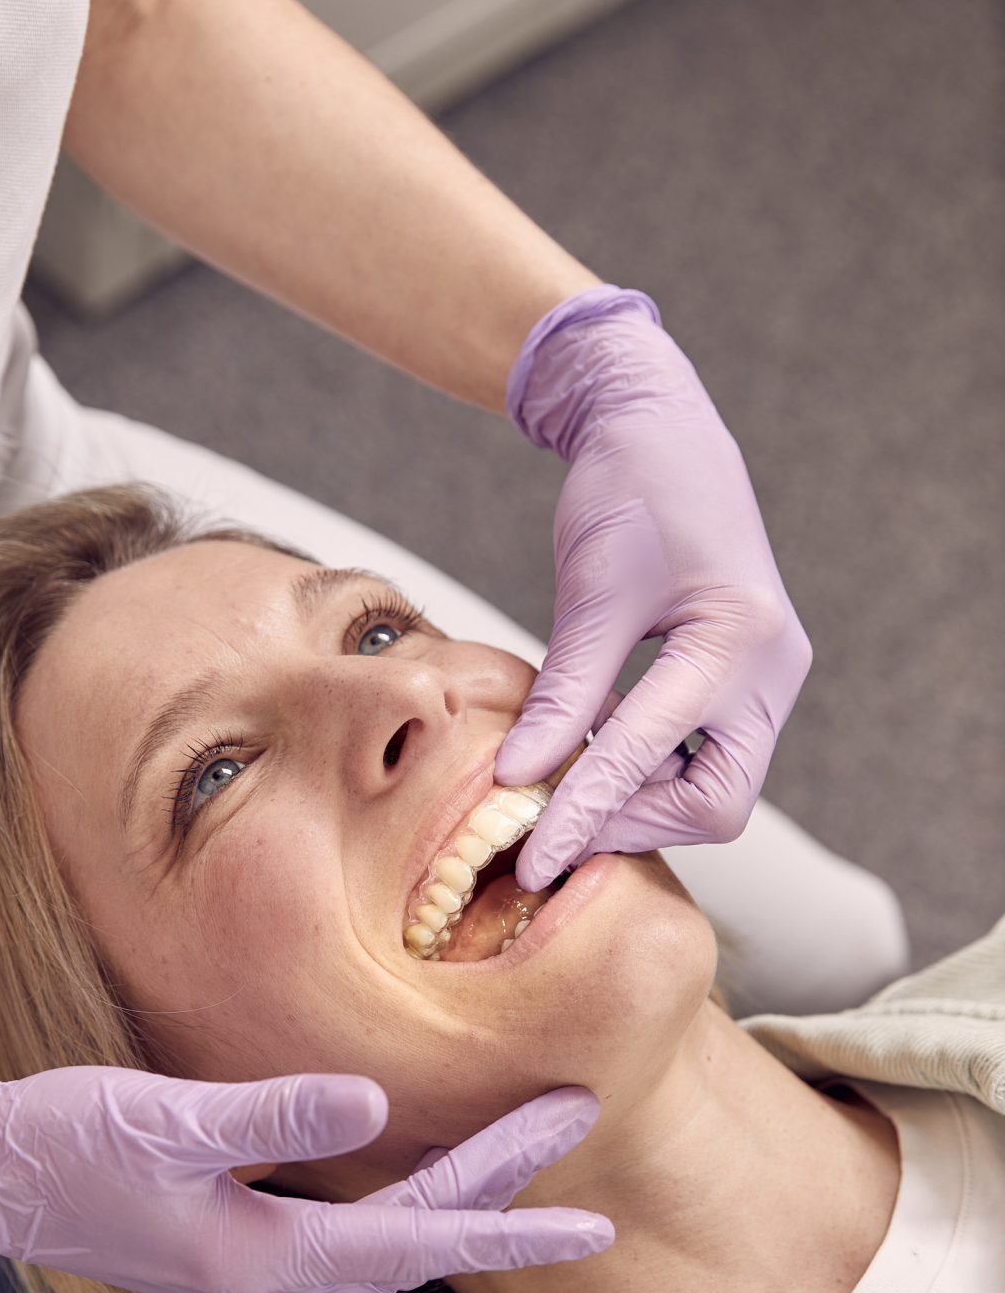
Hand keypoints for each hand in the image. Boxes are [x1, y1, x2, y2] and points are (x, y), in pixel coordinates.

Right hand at [0, 1017, 611, 1292]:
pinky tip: (421, 1150)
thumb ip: (274, 1115)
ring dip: (458, 1181)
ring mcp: (251, 1262)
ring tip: (528, 1128)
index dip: (511, 1229)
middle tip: (575, 1112)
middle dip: (502, 1182)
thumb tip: (377, 1103)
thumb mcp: (166, 1120)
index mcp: (263, 1260)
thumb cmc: (60, 1144)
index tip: (595, 1227)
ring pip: (386, 1228)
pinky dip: (400, 1186)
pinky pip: (346, 1221)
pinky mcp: (232, 1236)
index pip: (417, 1244)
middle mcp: (270, 1277)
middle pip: (415, 1232)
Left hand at [494, 287, 811, 889]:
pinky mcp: (749, 684)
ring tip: (564, 791)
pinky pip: (707, 758)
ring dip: (640, 802)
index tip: (534, 858)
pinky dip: (651, 773)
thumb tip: (518, 778)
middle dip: (634, 823)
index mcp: (740, 639)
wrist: (664, 433)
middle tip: (552, 825)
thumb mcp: (590, 591)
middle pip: (716, 802)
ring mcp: (769, 681)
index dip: (586, 812)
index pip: (649, 755)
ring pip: (715, 790)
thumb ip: (563, 692)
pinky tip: (595, 759)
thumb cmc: (629, 493)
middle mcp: (774, 671)